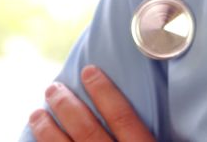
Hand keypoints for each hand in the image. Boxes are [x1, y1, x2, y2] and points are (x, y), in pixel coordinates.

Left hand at [29, 65, 154, 141]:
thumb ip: (163, 132)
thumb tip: (170, 107)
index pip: (121, 117)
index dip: (103, 91)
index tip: (88, 70)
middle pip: (87, 130)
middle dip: (66, 106)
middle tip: (52, 88)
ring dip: (46, 131)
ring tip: (36, 114)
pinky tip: (36, 141)